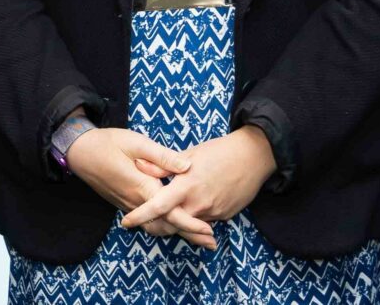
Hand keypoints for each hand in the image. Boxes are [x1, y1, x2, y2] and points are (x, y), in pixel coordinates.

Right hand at [63, 128, 213, 249]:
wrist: (78, 151)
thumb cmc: (107, 143)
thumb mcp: (136, 142)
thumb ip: (162, 156)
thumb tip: (188, 166)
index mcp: (142, 186)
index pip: (170, 212)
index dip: (190, 223)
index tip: (208, 230)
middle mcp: (136, 201)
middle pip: (166, 225)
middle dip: (189, 235)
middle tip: (211, 243)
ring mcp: (128, 205)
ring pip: (155, 227)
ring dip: (177, 232)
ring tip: (197, 238)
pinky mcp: (124, 204)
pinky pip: (146, 222)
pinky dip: (162, 227)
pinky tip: (172, 226)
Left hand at [119, 127, 275, 244]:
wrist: (254, 157)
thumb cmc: (219, 151)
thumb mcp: (189, 154)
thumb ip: (163, 165)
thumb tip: (140, 167)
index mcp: (186, 186)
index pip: (158, 206)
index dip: (140, 216)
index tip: (125, 222)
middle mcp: (199, 203)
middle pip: (171, 224)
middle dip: (156, 227)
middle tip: (144, 223)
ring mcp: (213, 212)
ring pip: (188, 224)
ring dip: (177, 221)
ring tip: (169, 212)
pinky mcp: (225, 216)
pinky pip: (204, 221)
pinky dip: (195, 217)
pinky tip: (194, 205)